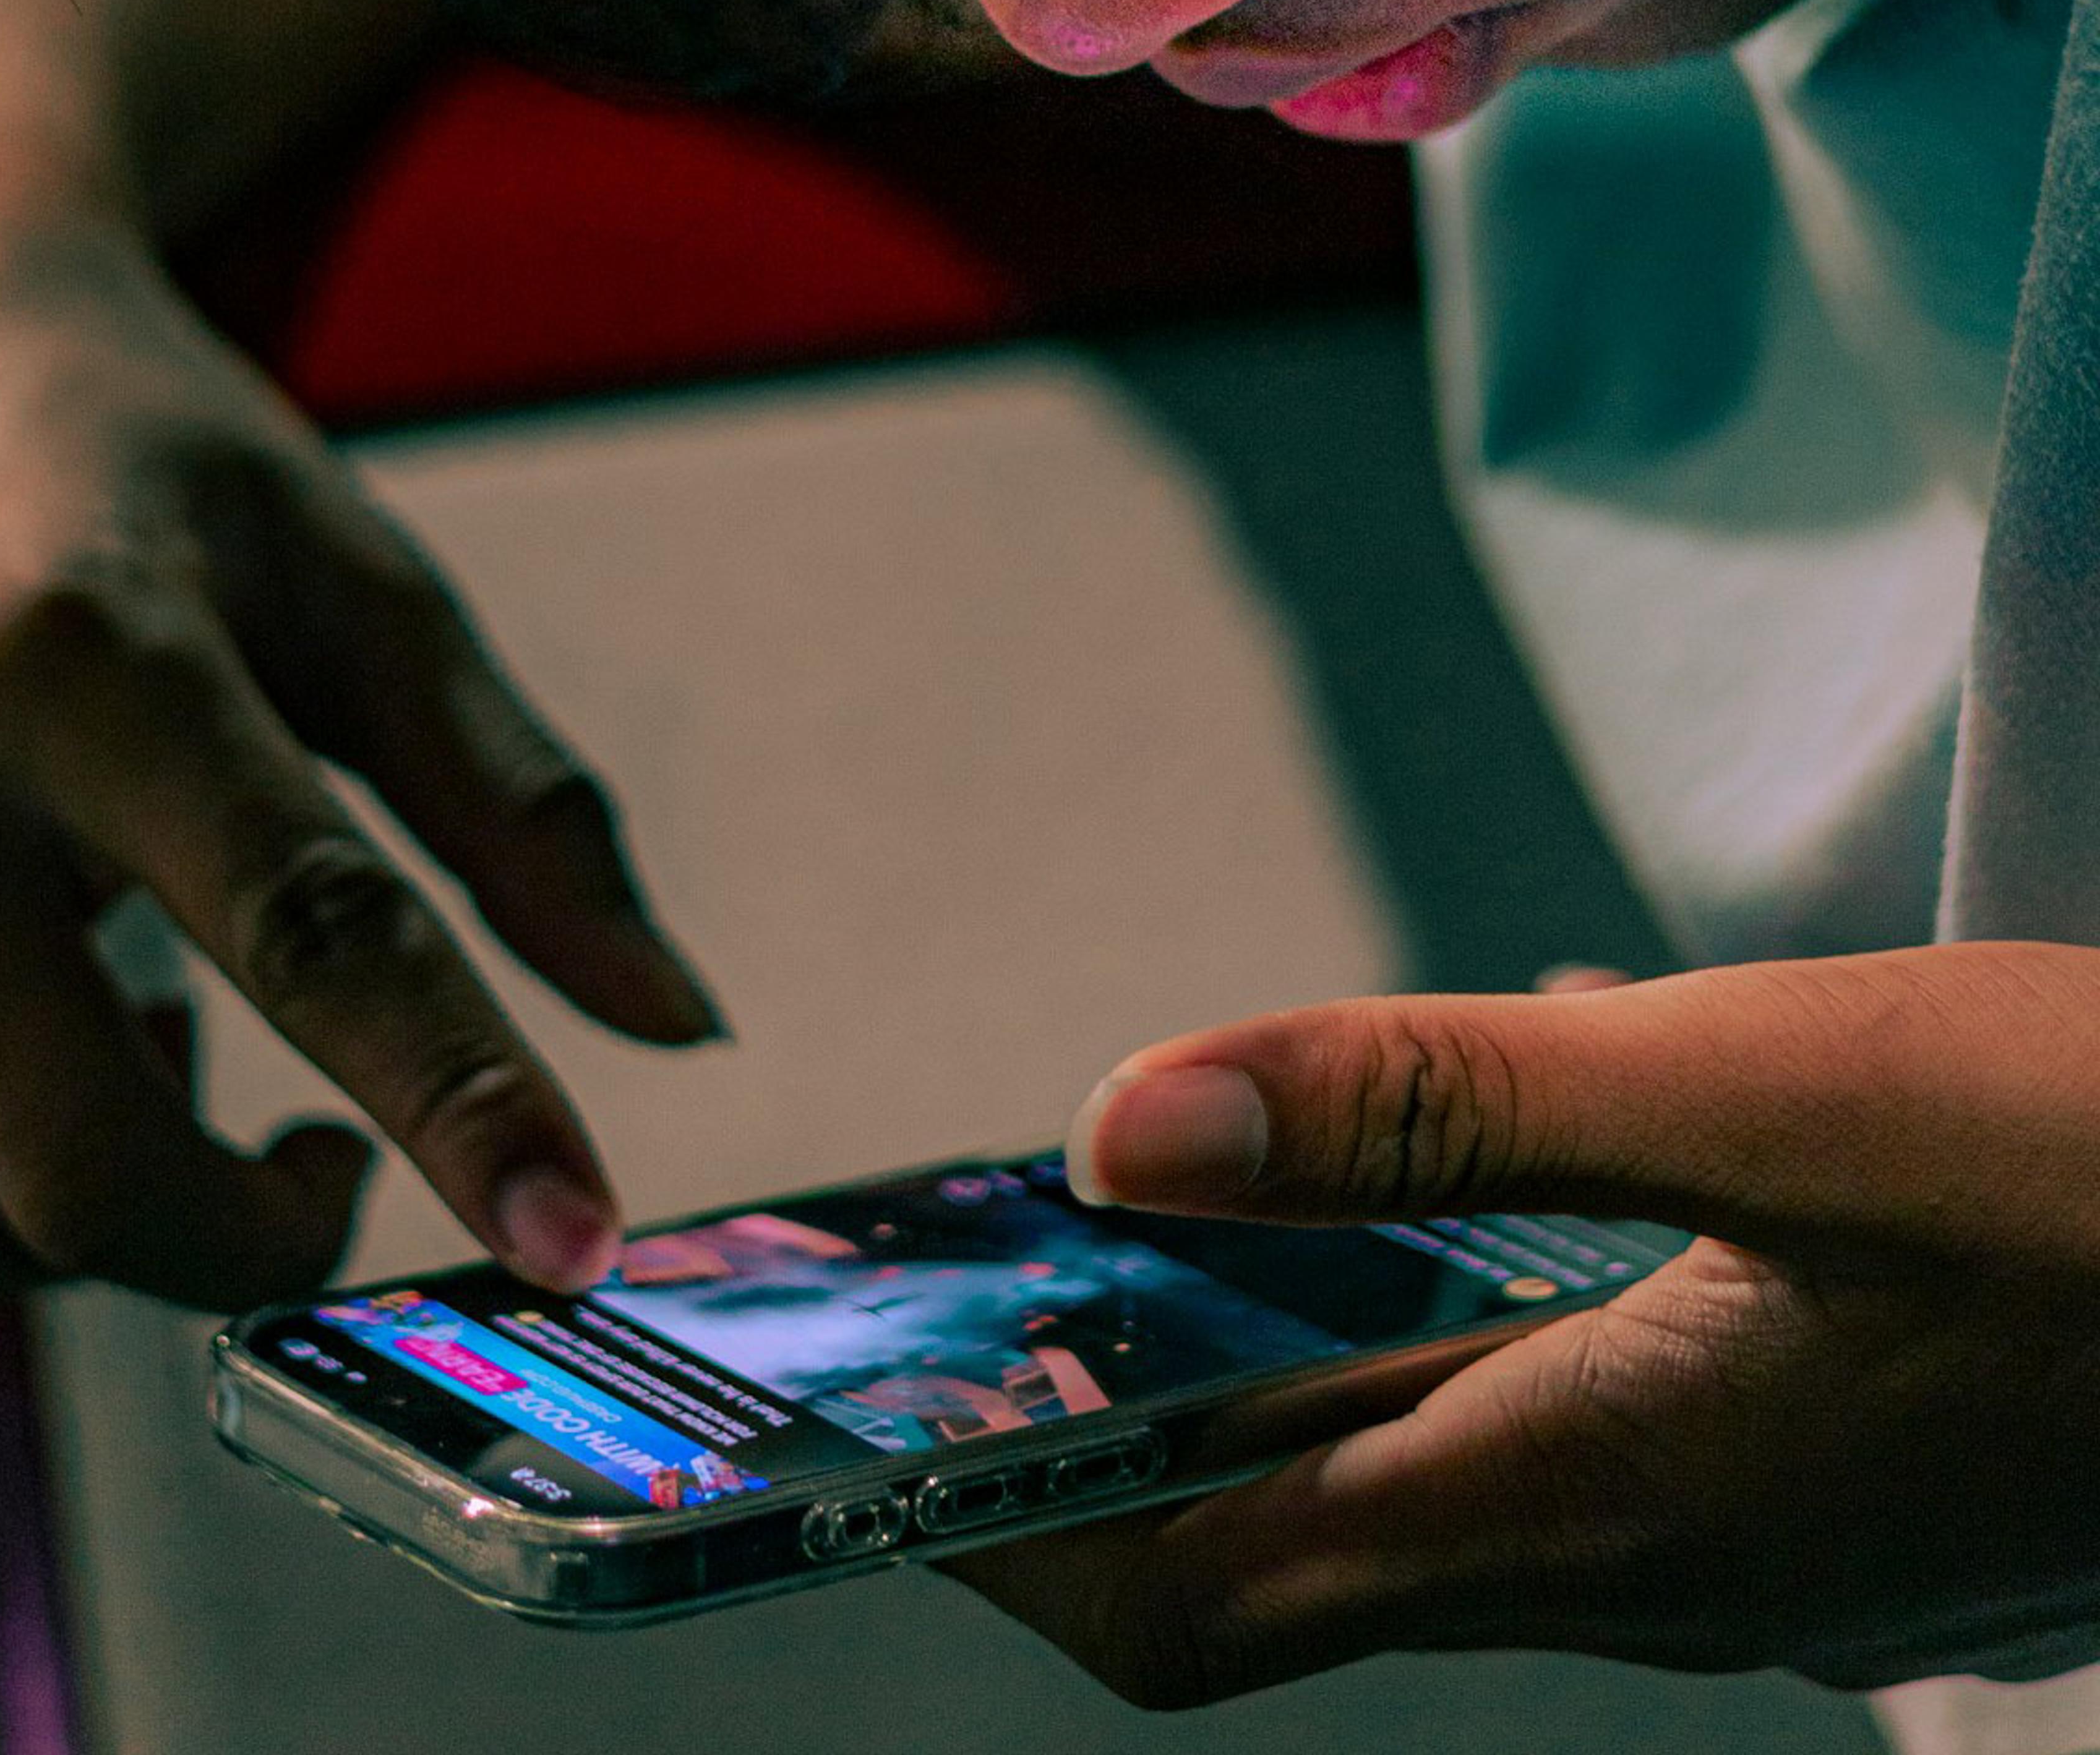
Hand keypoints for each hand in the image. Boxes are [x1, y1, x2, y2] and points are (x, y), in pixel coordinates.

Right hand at [0, 153, 719, 1307]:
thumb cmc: (145, 467)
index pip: (315, 936)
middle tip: (338, 1162)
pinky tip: (35, 1030)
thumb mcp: (363, 591)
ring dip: (95, 1218)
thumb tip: (679, 1020)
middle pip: (76, 1161)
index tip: (575, 1235)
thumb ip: (523, 811)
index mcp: (96, 662)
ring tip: (178, 1046)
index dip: (465, 1107)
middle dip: (247, 1236)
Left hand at [956, 943, 2099, 1704]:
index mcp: (1591, 1498)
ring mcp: (1735, 1532)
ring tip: (1167, 1245)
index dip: (1023, 1534)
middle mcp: (1639, 1556)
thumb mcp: (1754, 1095)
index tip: (890, 1441)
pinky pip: (1552, 1434)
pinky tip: (1444, 1219)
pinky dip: (1433, 1348)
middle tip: (993, 1310)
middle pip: (1290, 1548)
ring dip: (1272, 1386)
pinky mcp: (1804, 1467)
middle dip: (1115, 1448)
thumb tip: (1127, 1127)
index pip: (1202, 1597)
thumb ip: (1430, 1109)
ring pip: (1421, 1485)